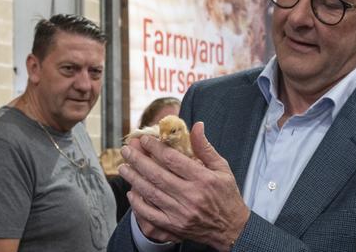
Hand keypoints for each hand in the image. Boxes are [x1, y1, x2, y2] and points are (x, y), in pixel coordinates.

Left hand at [120, 122, 250, 250]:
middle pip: (157, 175)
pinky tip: (132, 192)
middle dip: (138, 160)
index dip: (155, 148)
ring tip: (124, 167)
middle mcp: (191, 195)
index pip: (173, 159)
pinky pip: (150, 214)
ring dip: (134, 178)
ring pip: (151, 193)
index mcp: (203, 179)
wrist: (231, 228)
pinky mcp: (174, 226)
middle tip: (127, 150)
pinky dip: (138, 203)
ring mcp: (181, 212)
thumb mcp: (222, 168)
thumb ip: (205, 148)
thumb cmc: (227, 195)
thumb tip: (197, 126)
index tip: (144, 140)